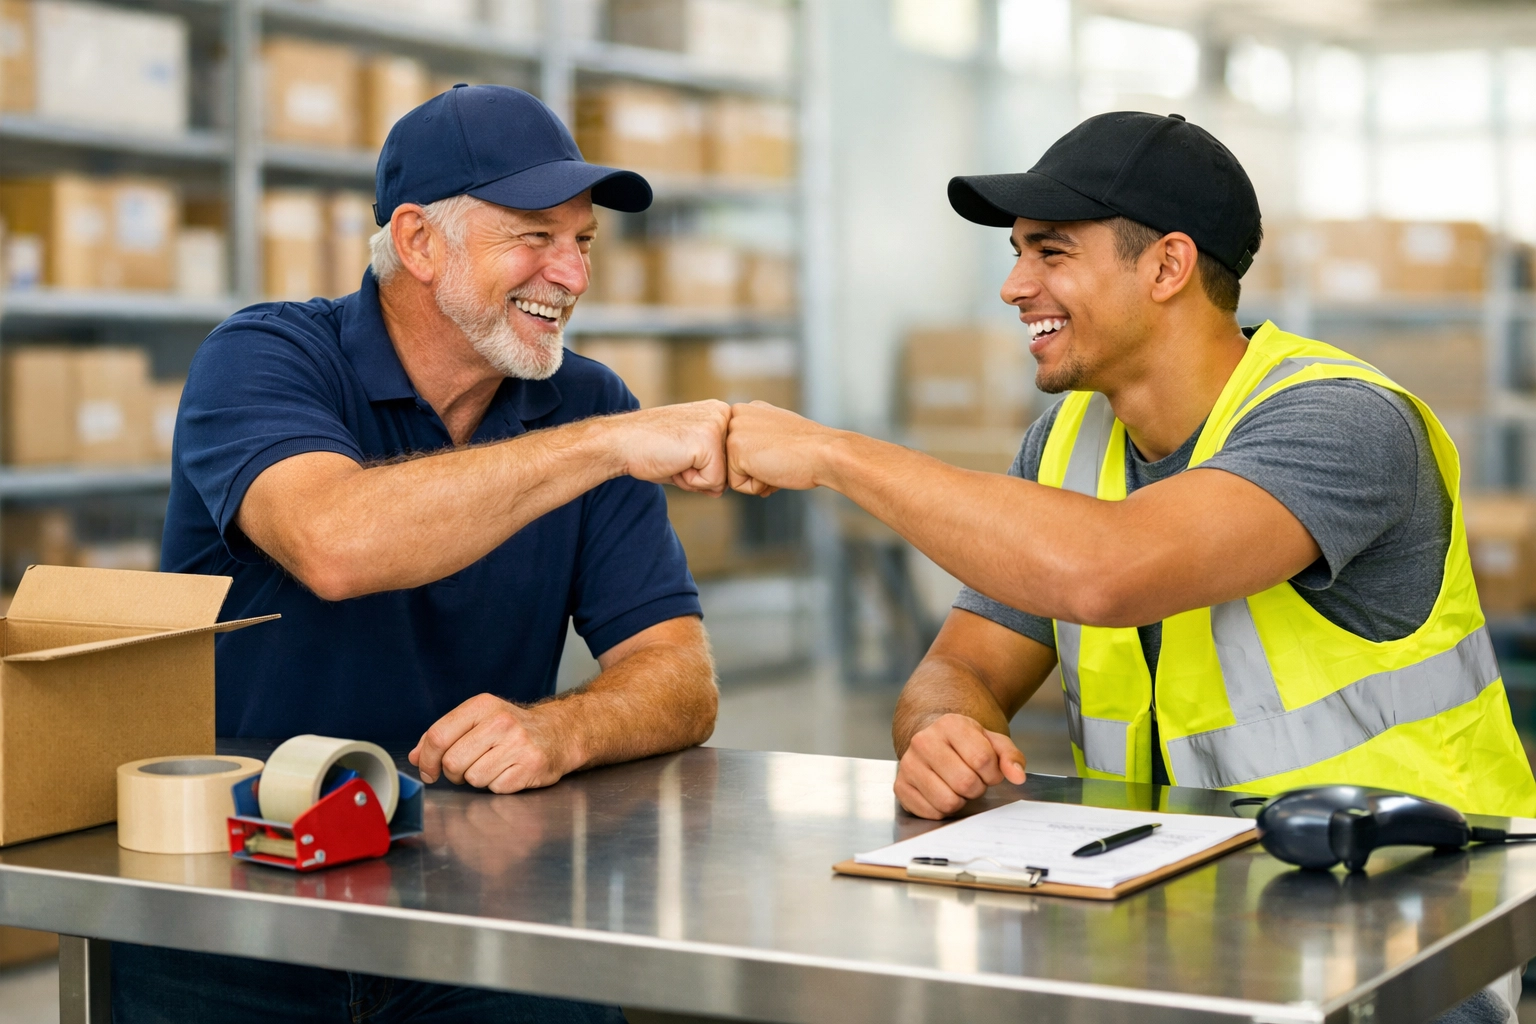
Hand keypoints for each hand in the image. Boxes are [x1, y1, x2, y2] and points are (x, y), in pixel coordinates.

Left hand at [409, 693, 577, 792]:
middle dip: (453, 773)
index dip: (427, 759)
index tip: (428, 770)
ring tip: (493, 766)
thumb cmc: (511, 730)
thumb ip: (444, 736)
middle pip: (453, 762)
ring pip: (473, 778)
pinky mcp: (530, 766)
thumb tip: (416, 756)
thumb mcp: (478, 720)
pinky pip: (495, 787)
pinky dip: (497, 785)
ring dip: (478, 779)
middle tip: (466, 769)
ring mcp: (518, 744)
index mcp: (482, 706)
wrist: (558, 734)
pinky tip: (509, 772)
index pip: (439, 736)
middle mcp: (501, 722)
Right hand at [614, 400, 730, 494]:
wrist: (619, 442)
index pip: (728, 459)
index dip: (700, 469)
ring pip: (723, 479)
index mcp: (719, 412)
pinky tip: (673, 461)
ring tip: (673, 457)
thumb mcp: (686, 455)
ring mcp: (717, 426)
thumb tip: (721, 489)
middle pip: (729, 470)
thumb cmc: (648, 449)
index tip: (677, 452)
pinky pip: (713, 482)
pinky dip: (690, 482)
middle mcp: (723, 414)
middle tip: (673, 456)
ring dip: (695, 479)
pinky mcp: (709, 441)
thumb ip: (708, 468)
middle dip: (699, 475)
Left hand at [725, 401, 835, 495]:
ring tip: (779, 462)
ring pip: (735, 473)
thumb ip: (759, 439)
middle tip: (782, 458)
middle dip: (757, 469)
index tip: (783, 451)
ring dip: (758, 478)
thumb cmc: (809, 448)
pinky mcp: (735, 451)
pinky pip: (738, 485)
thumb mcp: (778, 433)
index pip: (740, 448)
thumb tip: (748, 462)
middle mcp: (738, 415)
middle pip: (734, 460)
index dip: (762, 459)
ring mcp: (734, 431)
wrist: (825, 453)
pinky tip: (774, 469)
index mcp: (749, 409)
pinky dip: (757, 487)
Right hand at [894, 713, 1026, 818]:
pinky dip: (942, 810)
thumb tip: (1017, 776)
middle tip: (973, 780)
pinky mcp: (900, 786)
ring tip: (957, 786)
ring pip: (947, 801)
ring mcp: (908, 764)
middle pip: (965, 783)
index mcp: (950, 725)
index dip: (993, 774)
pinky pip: (930, 812)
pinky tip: (942, 792)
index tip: (989, 771)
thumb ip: (1010, 757)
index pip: (982, 760)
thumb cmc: (966, 744)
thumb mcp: (992, 743)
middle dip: (977, 788)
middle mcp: (924, 741)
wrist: (933, 741)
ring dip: (960, 800)